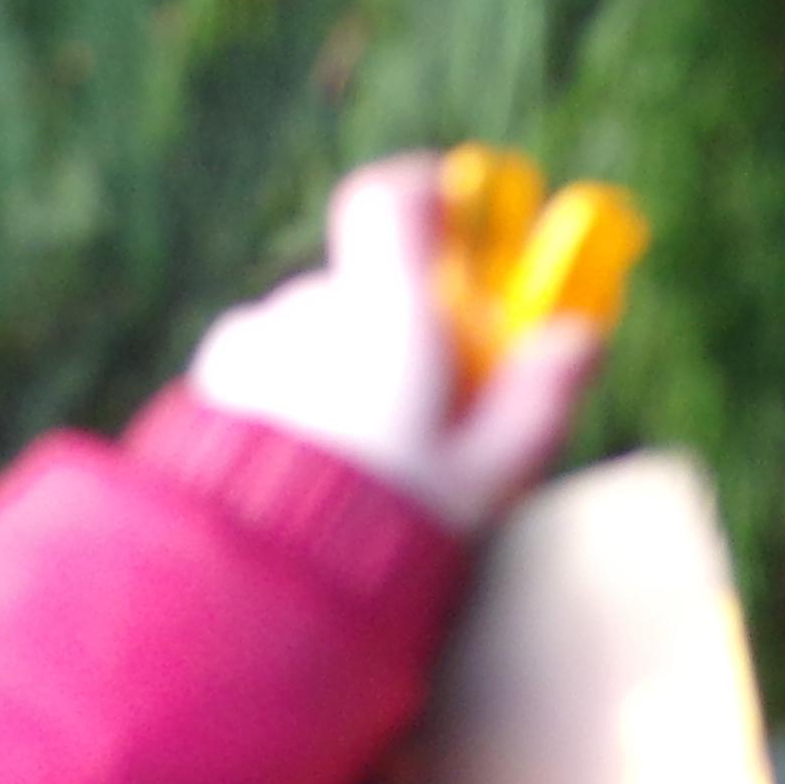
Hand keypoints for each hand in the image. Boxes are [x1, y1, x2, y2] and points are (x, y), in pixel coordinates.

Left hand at [184, 154, 601, 533]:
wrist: (256, 589)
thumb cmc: (385, 535)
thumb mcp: (485, 476)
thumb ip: (535, 398)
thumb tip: (579, 338)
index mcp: (381, 314)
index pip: (393, 199)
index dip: (429, 193)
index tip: (461, 216)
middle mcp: (303, 313)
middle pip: (362, 283)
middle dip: (398, 320)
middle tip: (433, 393)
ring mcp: (246, 348)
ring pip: (311, 330)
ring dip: (342, 365)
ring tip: (368, 453)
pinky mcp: (205, 391)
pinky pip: (265, 369)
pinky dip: (294, 396)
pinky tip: (313, 467)